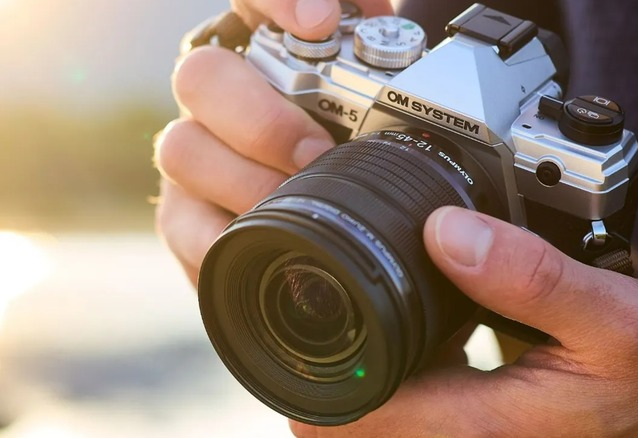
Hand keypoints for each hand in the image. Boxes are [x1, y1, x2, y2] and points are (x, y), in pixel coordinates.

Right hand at [154, 0, 393, 283]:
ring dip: (245, 182)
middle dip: (264, 120)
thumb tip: (388, 27)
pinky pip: (181, 225)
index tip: (320, 24)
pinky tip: (260, 243)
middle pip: (201, 76)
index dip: (278, 4)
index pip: (254, 1)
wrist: (319, 222)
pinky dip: (221, 239)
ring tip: (295, 205)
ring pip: (181, 148)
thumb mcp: (375, 102)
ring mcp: (195, 152)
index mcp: (267, 52)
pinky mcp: (184, 214)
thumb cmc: (350, 150)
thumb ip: (378, 60)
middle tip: (316, 152)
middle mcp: (220, 95)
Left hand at [291, 207, 637, 436]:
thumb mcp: (618, 318)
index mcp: (477, 425)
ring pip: (380, 417)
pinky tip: (408, 329)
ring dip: (353, 368)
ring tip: (349, 306)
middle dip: (317, 368)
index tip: (292, 310)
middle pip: (348, 423)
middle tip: (312, 299)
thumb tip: (445, 232)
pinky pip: (417, 407)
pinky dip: (394, 371)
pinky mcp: (489, 428)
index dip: (303, 370)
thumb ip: (533, 277)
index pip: (349, 418)